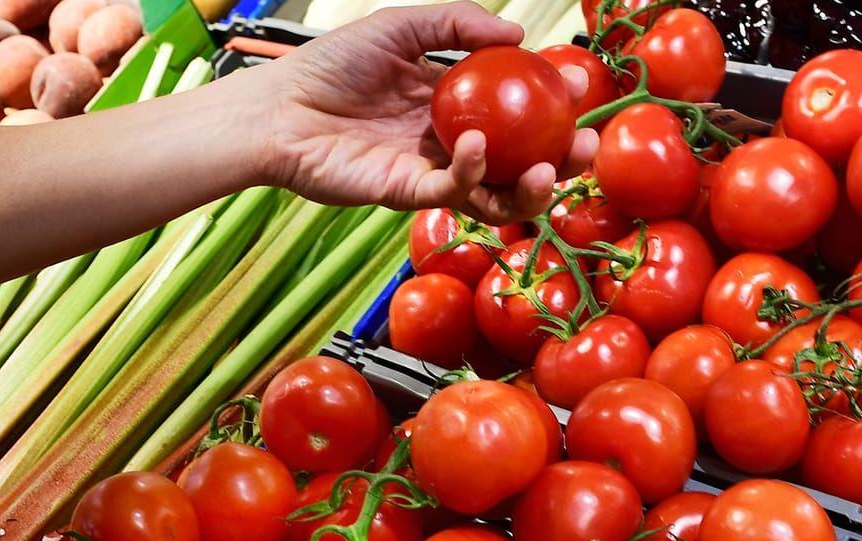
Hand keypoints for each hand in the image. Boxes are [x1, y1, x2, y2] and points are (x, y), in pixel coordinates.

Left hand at [244, 1, 597, 223]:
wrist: (275, 108)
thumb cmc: (327, 66)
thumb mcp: (399, 28)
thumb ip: (456, 24)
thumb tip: (518, 34)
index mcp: (453, 105)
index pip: (517, 112)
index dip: (552, 106)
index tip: (577, 89)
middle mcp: (449, 144)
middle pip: (519, 163)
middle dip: (561, 162)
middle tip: (586, 147)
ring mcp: (430, 174)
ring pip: (495, 195)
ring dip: (529, 188)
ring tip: (547, 167)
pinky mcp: (405, 196)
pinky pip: (450, 193)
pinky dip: (469, 172)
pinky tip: (473, 144)